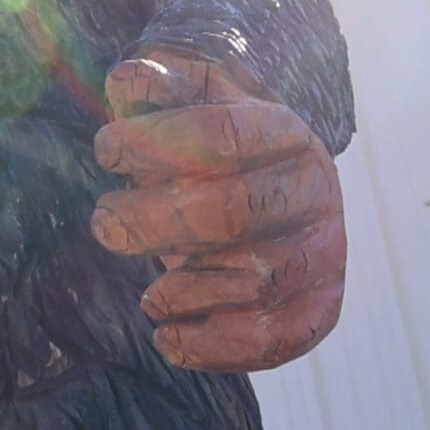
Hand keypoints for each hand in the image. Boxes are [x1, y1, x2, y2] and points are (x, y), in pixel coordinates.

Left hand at [91, 46, 344, 371]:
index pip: (222, 134)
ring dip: (180, 291)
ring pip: (249, 280)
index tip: (106, 148)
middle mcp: (313, 190)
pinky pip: (275, 339)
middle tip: (105, 223)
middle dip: (151, 221)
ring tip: (150, 296)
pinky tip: (168, 337)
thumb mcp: (191, 107)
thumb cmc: (215, 152)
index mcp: (284, 132)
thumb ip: (159, 89)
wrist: (281, 199)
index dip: (155, 141)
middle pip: (228, 211)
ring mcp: (323, 251)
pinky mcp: (321, 308)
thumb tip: (128, 81)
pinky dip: (213, 349)